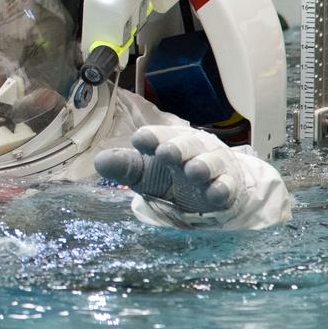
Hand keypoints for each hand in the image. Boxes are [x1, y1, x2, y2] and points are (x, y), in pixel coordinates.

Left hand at [94, 125, 238, 213]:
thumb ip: (124, 166)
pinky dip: (222, 189)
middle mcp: (192, 148)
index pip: (156, 135)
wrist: (208, 189)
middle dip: (177, 147)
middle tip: (166, 153)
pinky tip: (215, 193)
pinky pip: (227, 186)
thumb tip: (99, 162)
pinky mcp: (228, 185)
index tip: (140, 141)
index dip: (149, 137)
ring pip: (210, 162)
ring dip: (202, 166)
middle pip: (186, 144)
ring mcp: (213, 166)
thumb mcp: (144, 172)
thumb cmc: (171, 175)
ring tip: (193, 171)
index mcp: (168, 140)